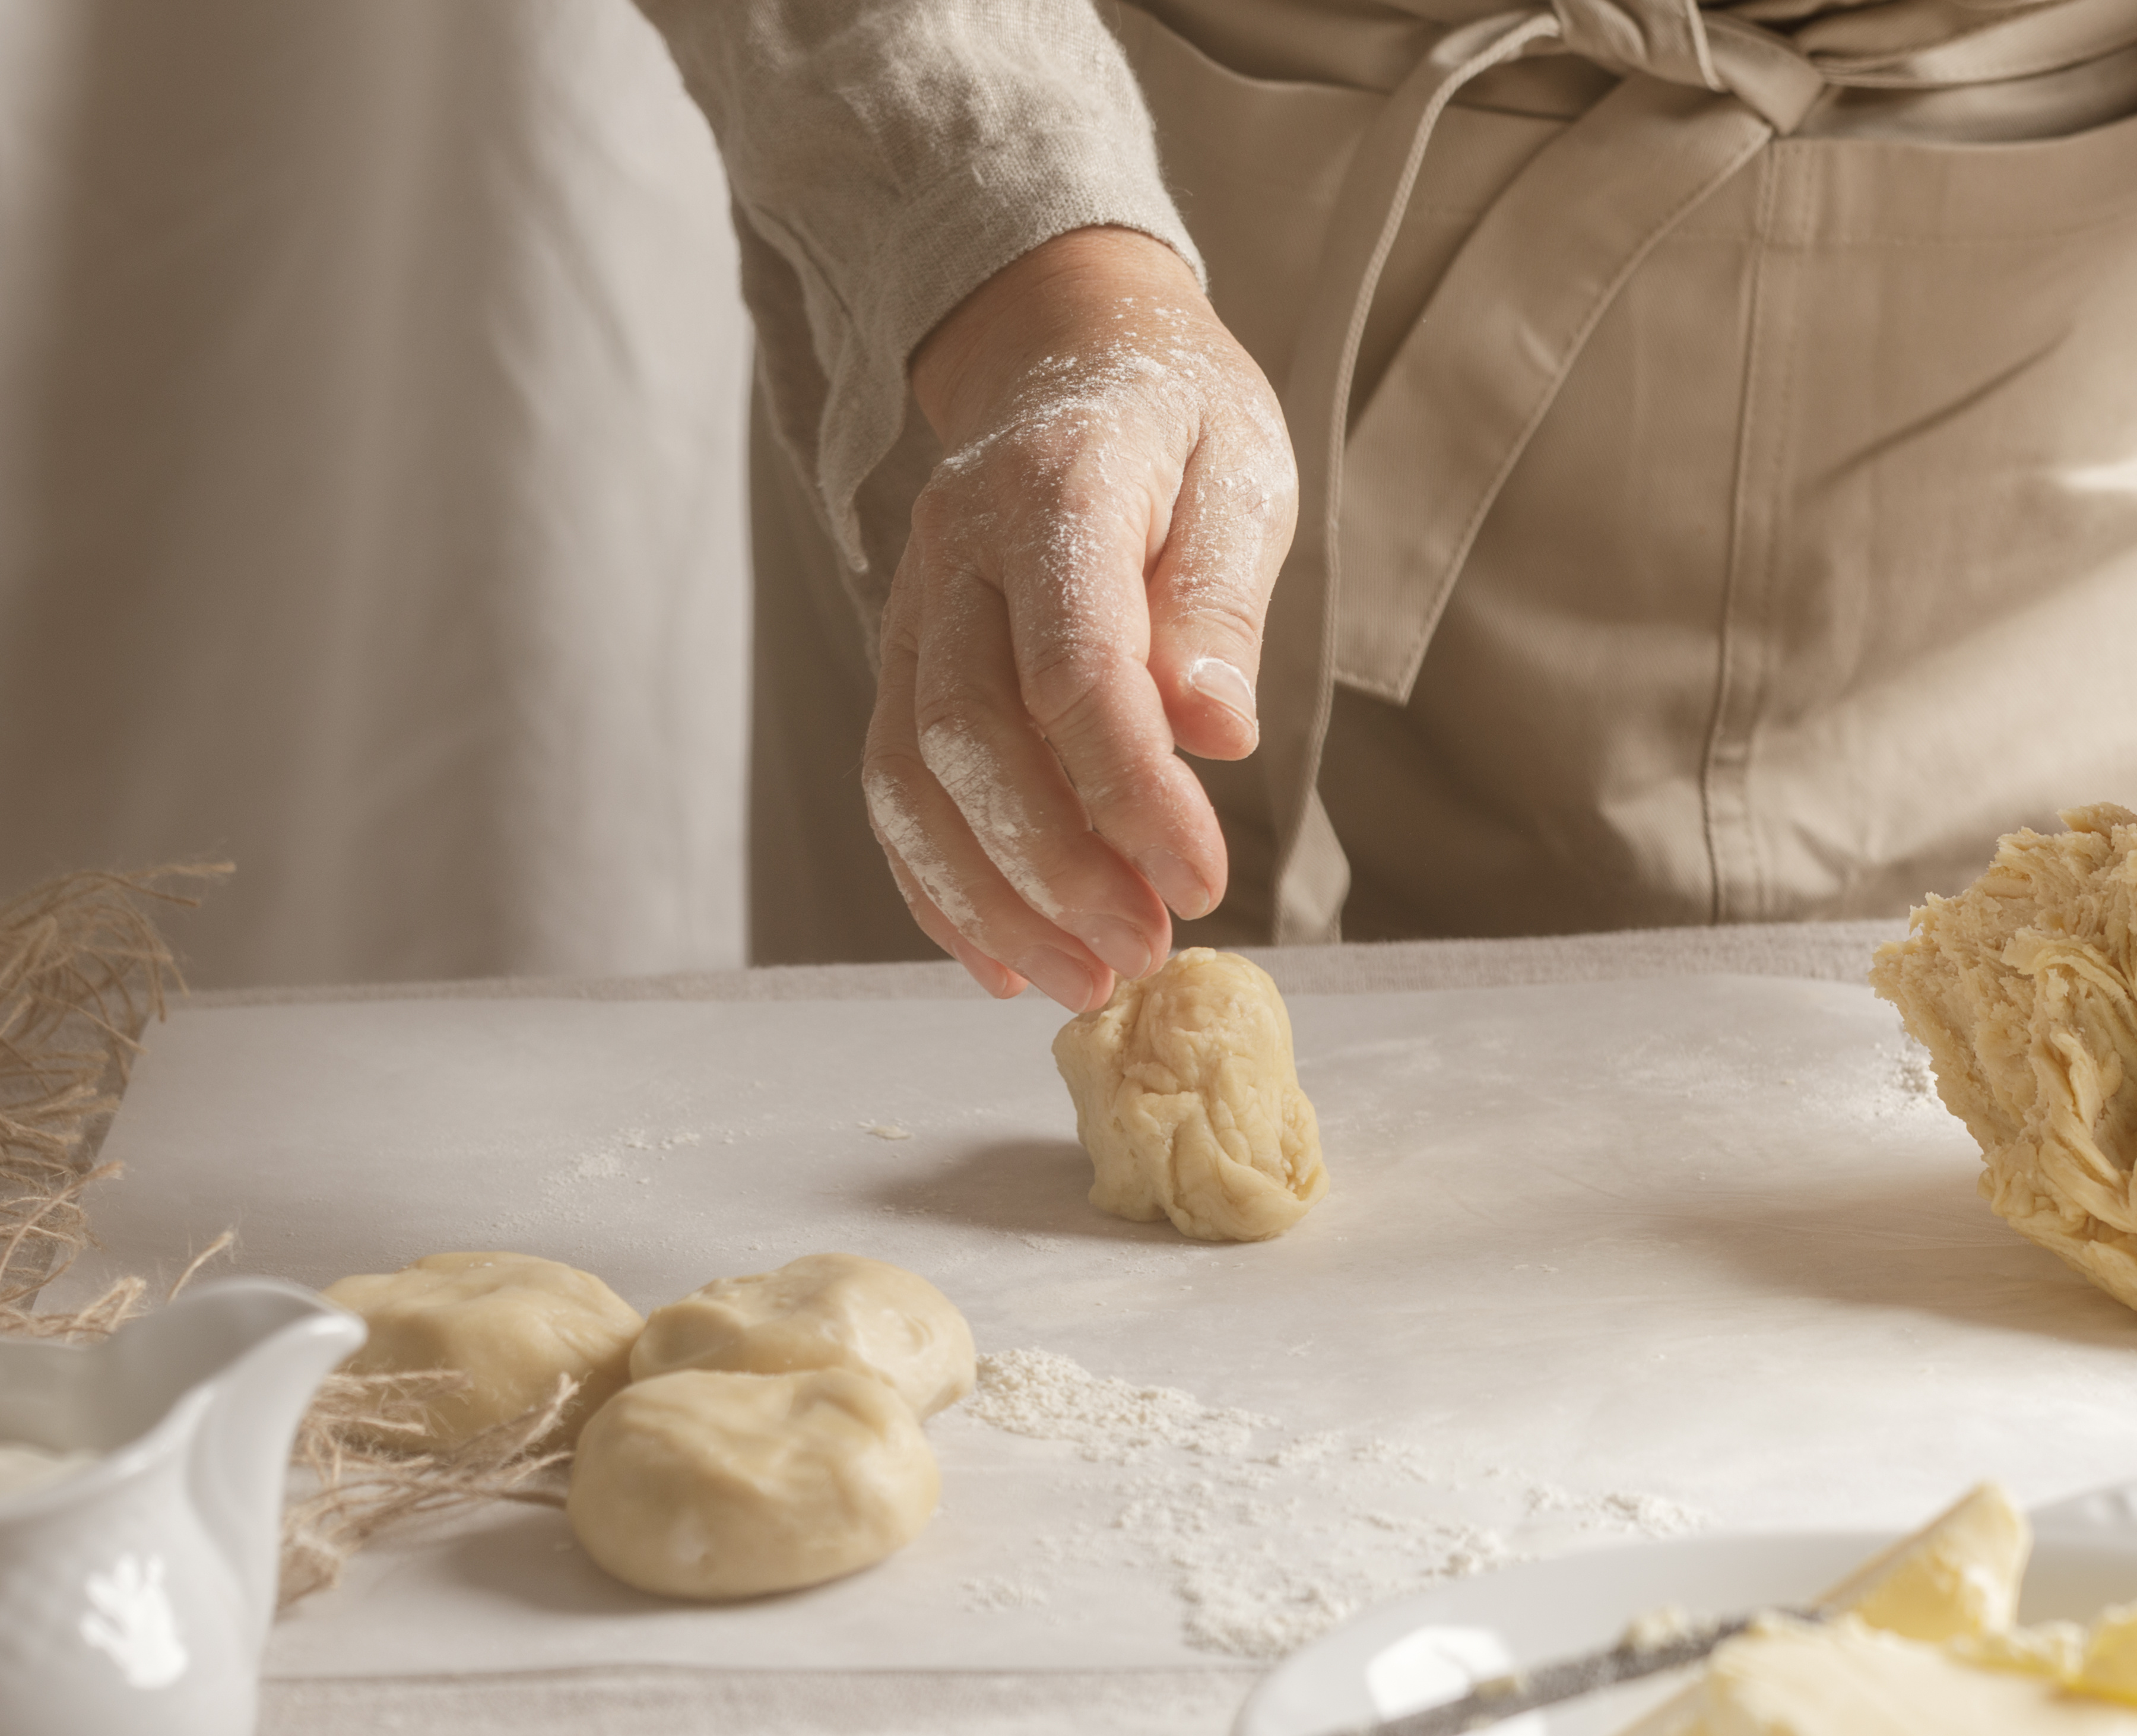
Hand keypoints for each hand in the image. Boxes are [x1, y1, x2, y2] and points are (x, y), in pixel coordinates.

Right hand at [874, 226, 1295, 1008]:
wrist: (1069, 351)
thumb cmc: (1178, 420)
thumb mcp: (1242, 474)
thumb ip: (1222, 598)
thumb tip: (1215, 727)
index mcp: (1053, 492)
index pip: (1072, 665)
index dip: (1132, 789)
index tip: (1204, 879)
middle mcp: (955, 554)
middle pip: (968, 737)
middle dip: (1053, 869)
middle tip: (1143, 954)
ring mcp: (913, 612)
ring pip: (910, 778)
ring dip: (989, 901)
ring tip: (1082, 982)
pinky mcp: (903, 663)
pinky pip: (894, 787)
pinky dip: (937, 888)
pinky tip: (1003, 961)